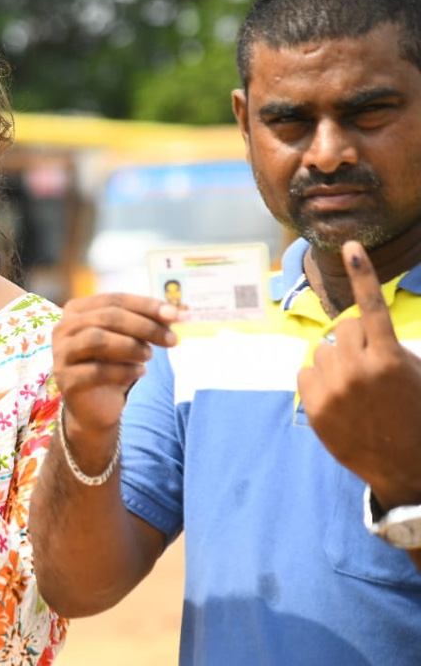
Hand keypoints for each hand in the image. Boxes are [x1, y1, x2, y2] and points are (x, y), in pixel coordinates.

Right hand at [51, 292, 177, 433]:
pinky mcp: (66, 380)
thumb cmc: (111, 365)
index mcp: (77, 310)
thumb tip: (175, 313)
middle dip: (144, 326)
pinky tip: (139, 372)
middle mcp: (63, 328)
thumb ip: (146, 323)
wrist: (94, 406)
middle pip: (107, 317)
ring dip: (131, 346)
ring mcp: (61, 354)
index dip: (146, 305)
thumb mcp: (128, 339)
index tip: (175, 315)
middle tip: (171, 340)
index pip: (114, 300)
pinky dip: (123, 371)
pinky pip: (96, 371)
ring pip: (97, 340)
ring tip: (149, 356)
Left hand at [299, 241, 420, 507]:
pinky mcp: (315, 407)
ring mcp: (334, 388)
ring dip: (336, 360)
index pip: (372, 308)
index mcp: (389, 357)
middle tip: (367, 362)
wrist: (407, 468)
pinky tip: (337, 396)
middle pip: (343, 328)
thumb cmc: (413, 415)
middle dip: (353, 338)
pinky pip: (305, 373)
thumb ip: (387, 348)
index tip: (351, 248)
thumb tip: (359, 330)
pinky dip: (318, 379)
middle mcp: (359, 369)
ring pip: (322, 350)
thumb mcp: (413, 374)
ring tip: (355, 386)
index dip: (363, 275)